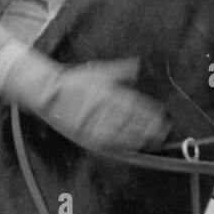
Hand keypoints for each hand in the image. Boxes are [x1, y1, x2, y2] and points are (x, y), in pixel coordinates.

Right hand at [40, 58, 167, 151]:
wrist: (49, 92)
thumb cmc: (74, 79)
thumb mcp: (98, 70)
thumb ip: (120, 70)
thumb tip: (137, 65)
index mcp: (108, 92)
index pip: (134, 104)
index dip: (149, 111)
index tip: (162, 114)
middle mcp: (104, 109)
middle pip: (131, 120)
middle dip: (149, 126)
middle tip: (164, 131)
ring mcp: (95, 123)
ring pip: (122, 133)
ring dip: (139, 137)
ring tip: (153, 141)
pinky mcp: (86, 134)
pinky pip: (107, 142)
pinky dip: (121, 145)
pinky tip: (132, 147)